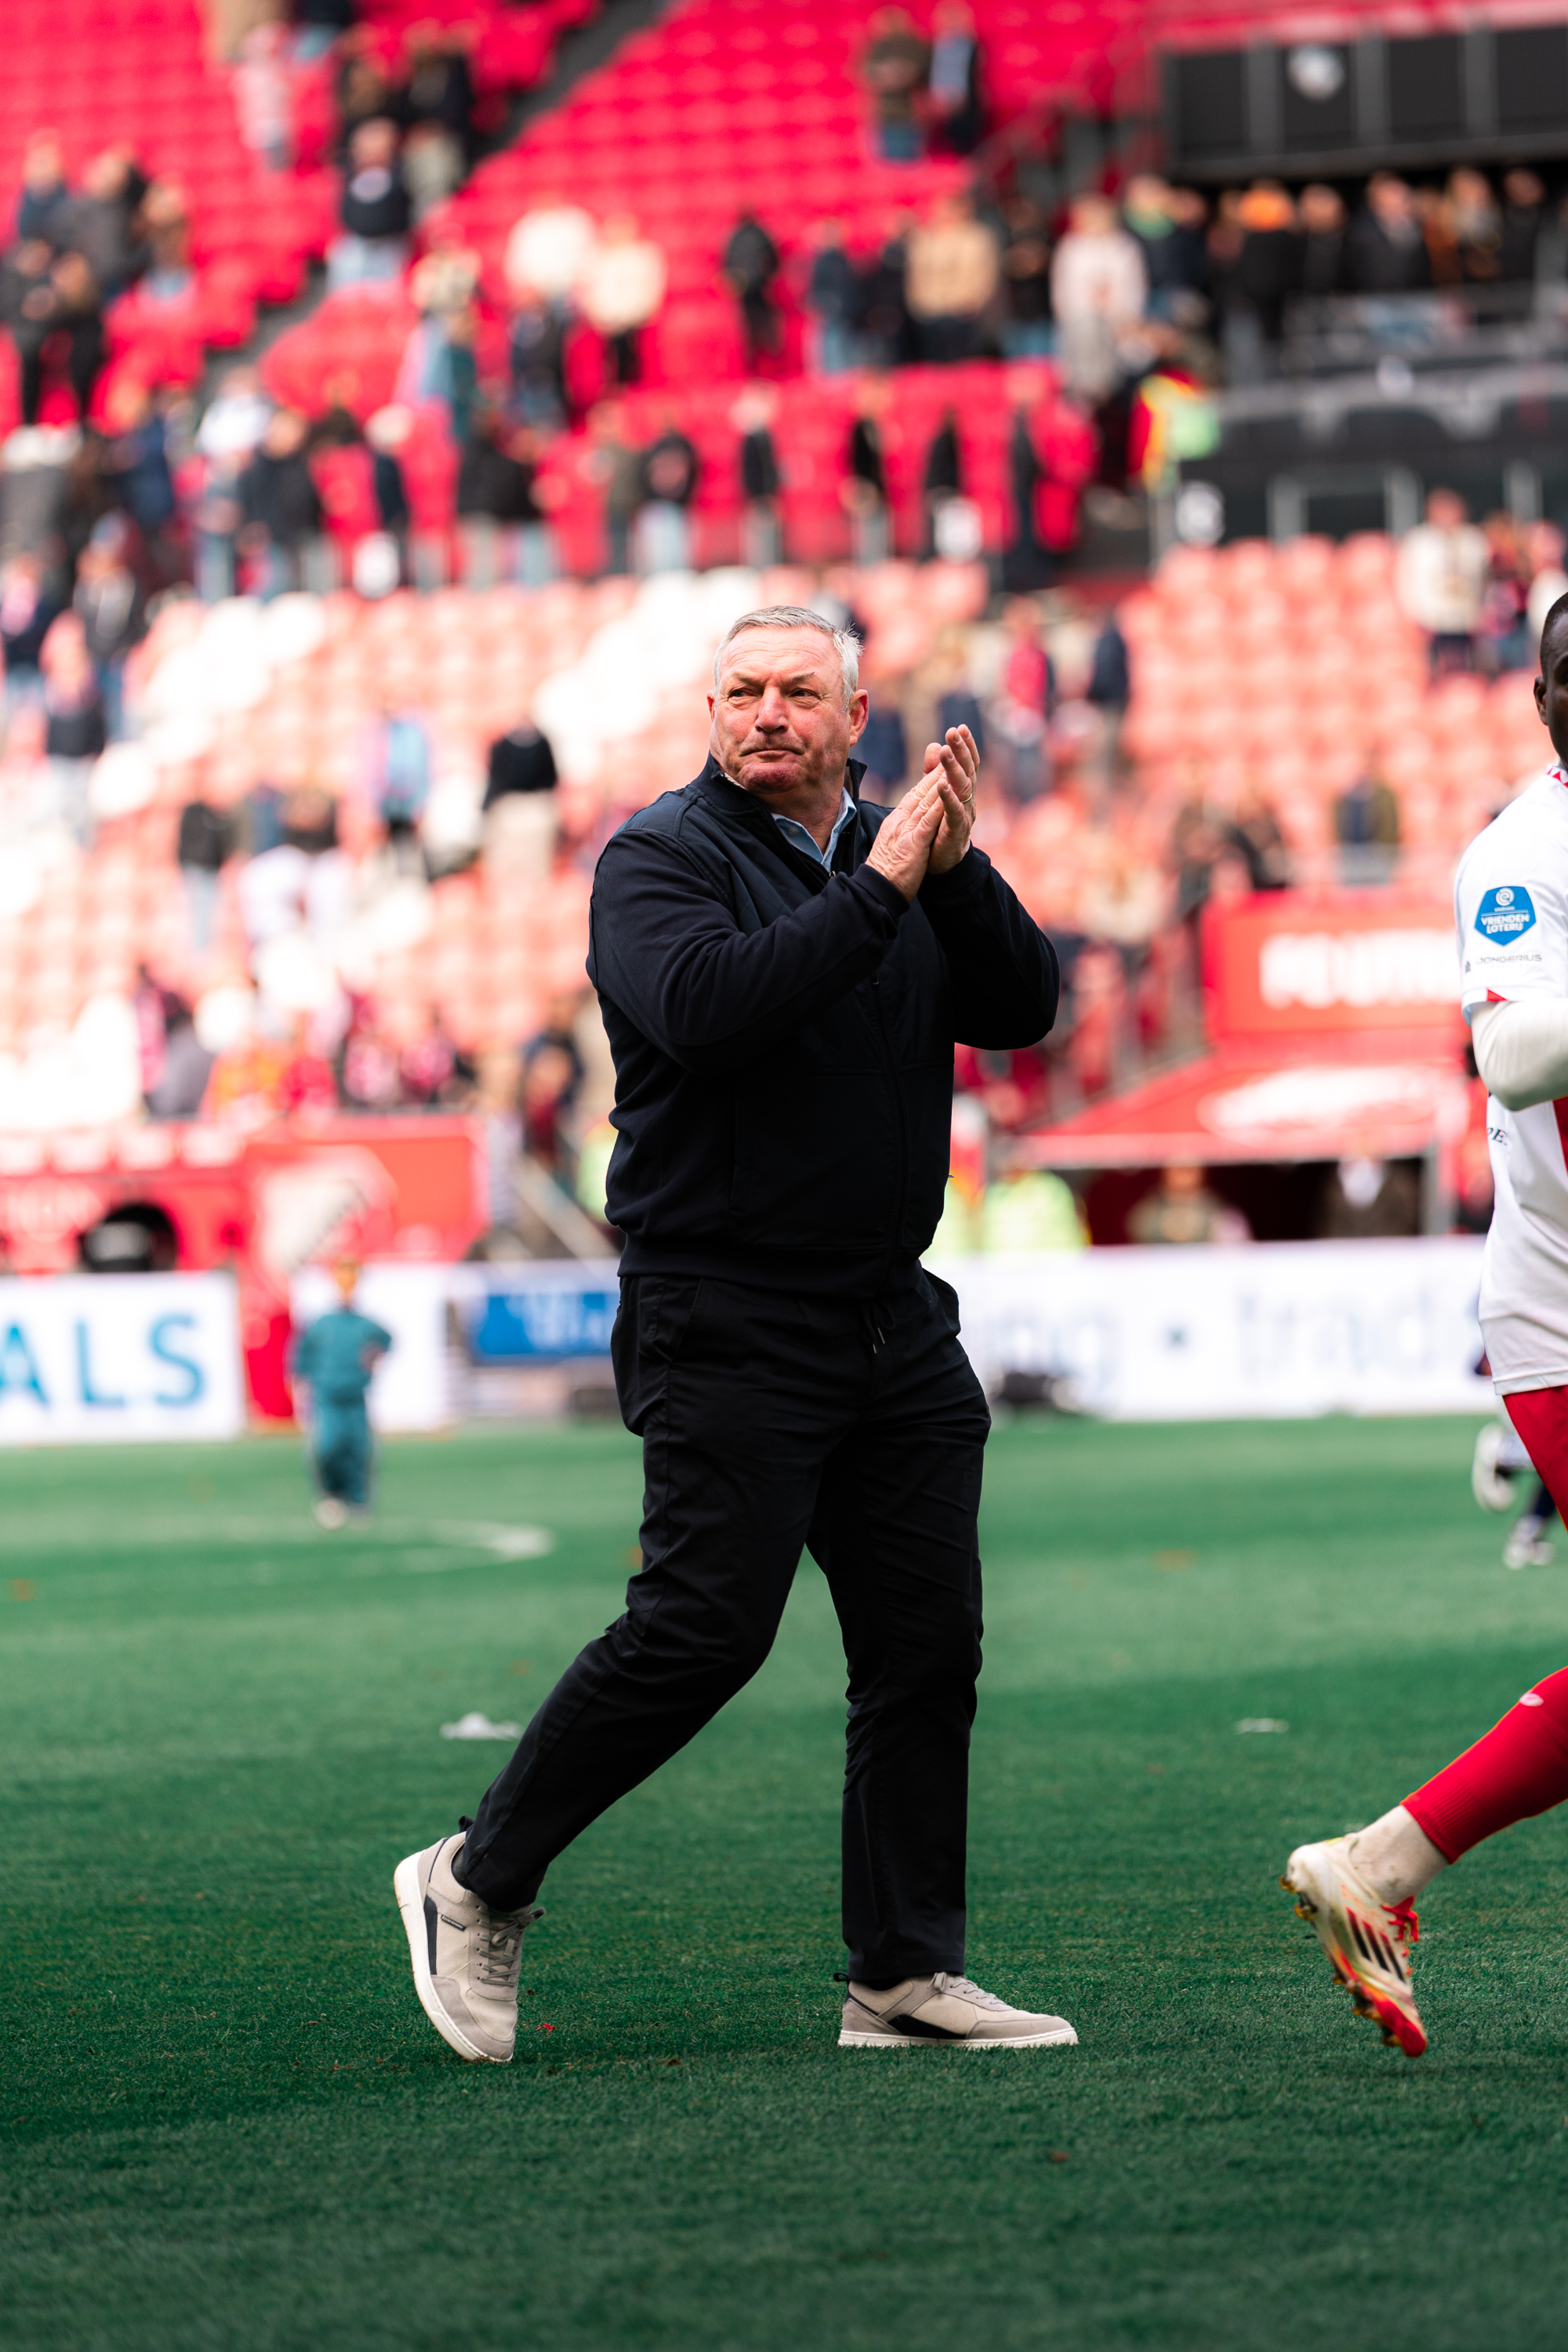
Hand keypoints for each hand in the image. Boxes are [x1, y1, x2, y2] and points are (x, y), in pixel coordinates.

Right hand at [864, 773, 945, 901]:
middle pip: (921, 792)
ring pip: (925, 801)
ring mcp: (905, 831)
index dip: (929, 778)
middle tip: (951, 753)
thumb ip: (903, 826)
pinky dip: (937, 806)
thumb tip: (908, 816)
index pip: (914, 795)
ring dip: (939, 782)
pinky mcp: (913, 844)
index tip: (942, 763)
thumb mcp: (895, 842)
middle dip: (937, 772)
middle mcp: (900, 821)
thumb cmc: (886, 869)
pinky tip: (947, 794)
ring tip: (952, 764)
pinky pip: (927, 822)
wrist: (876, 889)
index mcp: (897, 821)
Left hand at [922, 725, 977, 874]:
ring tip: (946, 752)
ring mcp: (965, 815)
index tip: (960, 727)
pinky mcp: (956, 832)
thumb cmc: (940, 827)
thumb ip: (934, 772)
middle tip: (953, 732)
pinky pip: (955, 813)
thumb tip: (934, 744)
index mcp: (964, 791)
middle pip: (968, 771)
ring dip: (954, 769)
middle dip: (962, 750)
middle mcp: (968, 801)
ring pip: (964, 788)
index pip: (968, 764)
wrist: (943, 865)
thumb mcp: (936, 795)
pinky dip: (949, 798)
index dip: (966, 746)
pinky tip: (941, 785)